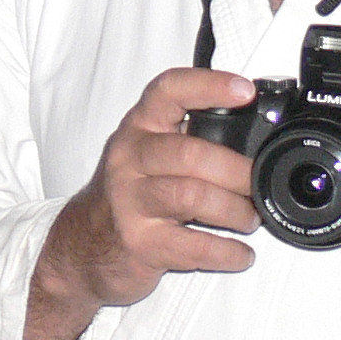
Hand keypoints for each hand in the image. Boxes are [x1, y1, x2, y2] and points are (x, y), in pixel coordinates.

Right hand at [18, 67, 258, 339]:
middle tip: (258, 183)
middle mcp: (130, 158)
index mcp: (140, 126)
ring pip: (193, 197)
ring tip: (250, 218)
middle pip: (190, 154)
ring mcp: (130, 202)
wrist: (82, 245)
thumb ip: (189, 136)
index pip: (169, 91)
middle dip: (236, 171)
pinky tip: (241, 253)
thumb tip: (257, 132)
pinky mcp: (139, 244)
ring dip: (234, 210)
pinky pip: (193, 246)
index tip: (245, 91)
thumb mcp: (150, 151)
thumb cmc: (131, 191)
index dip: (208, 85)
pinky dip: (227, 251)